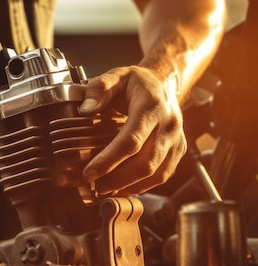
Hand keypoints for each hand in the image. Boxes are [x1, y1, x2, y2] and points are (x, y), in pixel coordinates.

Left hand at [78, 66, 185, 195]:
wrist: (164, 83)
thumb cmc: (136, 83)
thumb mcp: (116, 76)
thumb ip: (98, 88)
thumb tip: (85, 109)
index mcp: (151, 107)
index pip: (130, 141)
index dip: (108, 161)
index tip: (89, 174)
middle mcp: (169, 125)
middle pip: (145, 163)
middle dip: (117, 180)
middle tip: (94, 186)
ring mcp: (177, 139)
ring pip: (156, 173)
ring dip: (130, 186)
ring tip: (106, 189)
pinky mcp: (179, 150)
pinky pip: (164, 174)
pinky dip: (144, 185)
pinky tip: (124, 187)